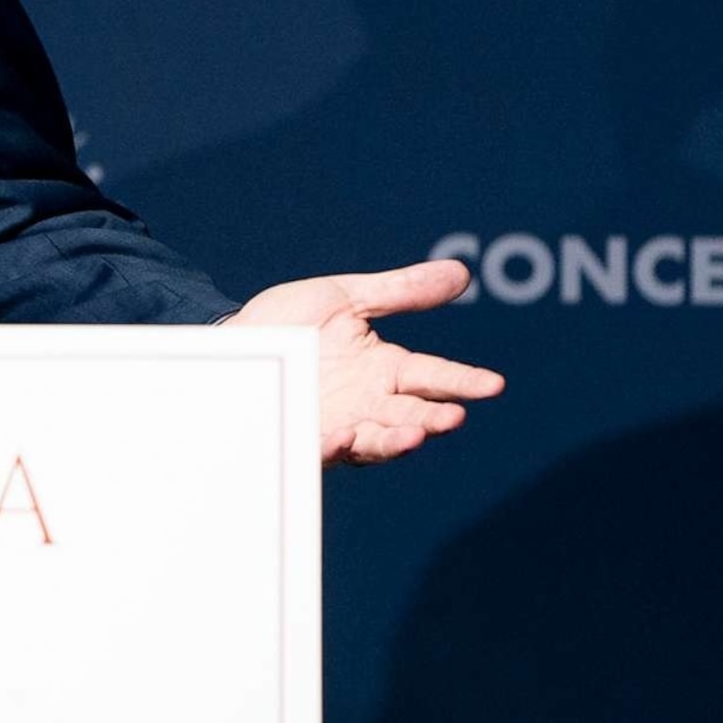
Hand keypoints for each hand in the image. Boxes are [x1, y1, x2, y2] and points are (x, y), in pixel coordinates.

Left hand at [229, 257, 505, 466]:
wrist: (230, 338)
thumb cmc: (288, 321)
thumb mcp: (345, 298)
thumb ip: (400, 291)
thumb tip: (462, 274)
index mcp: (384, 369)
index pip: (433, 377)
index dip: (463, 382)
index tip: (493, 385)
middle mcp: (368, 403)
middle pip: (411, 415)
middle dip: (433, 419)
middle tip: (454, 417)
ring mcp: (337, 423)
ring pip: (376, 440)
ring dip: (396, 440)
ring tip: (415, 435)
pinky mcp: (302, 435)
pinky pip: (321, 448)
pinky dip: (336, 446)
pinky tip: (345, 436)